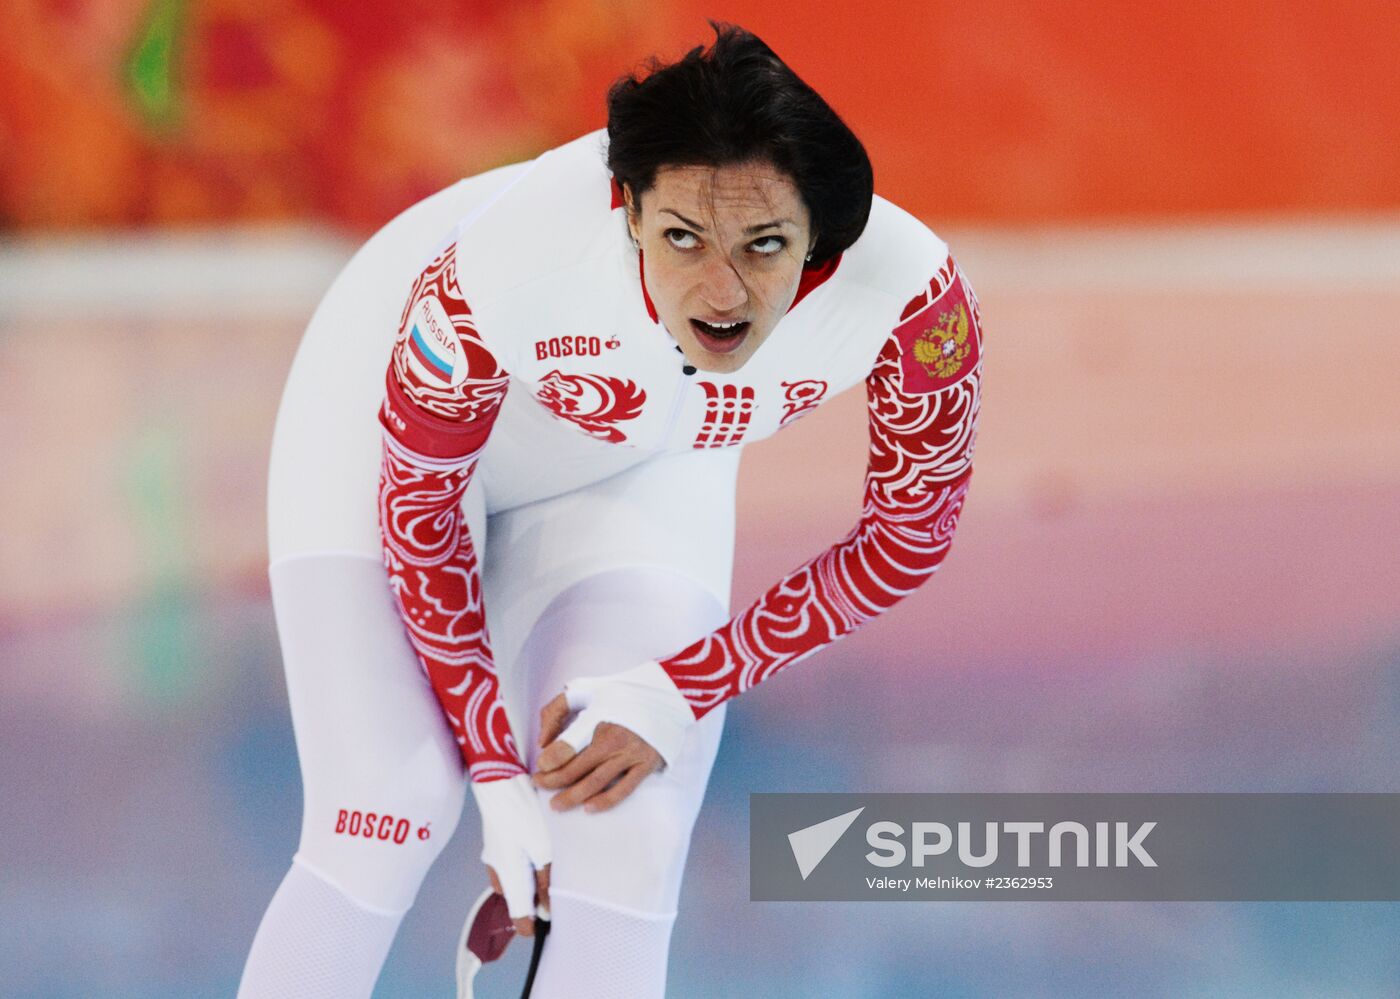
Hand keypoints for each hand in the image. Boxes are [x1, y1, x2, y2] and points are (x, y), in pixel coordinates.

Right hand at [469, 774, 551, 930]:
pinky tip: (537, 851)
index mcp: (508, 877)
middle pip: (517, 899)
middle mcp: (498, 871)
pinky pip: (510, 865)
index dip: (533, 925)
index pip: (518, 915)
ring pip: (514, 881)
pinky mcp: (496, 844)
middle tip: (556, 891)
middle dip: (535, 901)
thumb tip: (547, 912)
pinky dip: (524, 866)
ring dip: (530, 881)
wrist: (500, 782)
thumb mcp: (542, 849)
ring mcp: (494, 857)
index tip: (548, 924)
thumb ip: (545, 882)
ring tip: (550, 868)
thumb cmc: (523, 814)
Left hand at [531, 661, 695, 810]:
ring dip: (572, 796)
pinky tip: (588, 807)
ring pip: (595, 783)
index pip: (567, 746)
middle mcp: (614, 739)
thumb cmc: (620, 692)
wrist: (665, 694)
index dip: (549, 761)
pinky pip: (624, 789)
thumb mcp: (584, 689)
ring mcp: (631, 754)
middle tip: (539, 785)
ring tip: (556, 805)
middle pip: (576, 769)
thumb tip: (543, 742)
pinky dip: (605, 801)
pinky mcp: (646, 765)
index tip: (540, 767)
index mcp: (598, 717)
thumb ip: (556, 710)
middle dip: (552, 781)